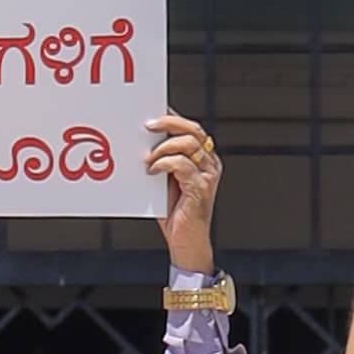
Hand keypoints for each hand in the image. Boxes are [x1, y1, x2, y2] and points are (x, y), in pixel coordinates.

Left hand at [147, 109, 221, 272]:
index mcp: (204, 158)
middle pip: (193, 129)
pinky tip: (151, 171)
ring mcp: (208, 175)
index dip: (173, 117)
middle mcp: (210, 163)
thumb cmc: (174, 212)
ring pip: (188, 143)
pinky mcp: (201, 187)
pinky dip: (163, 163)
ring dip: (163, 147)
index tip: (152, 112)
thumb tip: (143, 140)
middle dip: (169, 123)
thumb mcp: (166, 179)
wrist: (185, 242)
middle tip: (147, 125)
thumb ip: (162, 159)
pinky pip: (181, 164)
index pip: (191, 128)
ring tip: (147, 158)